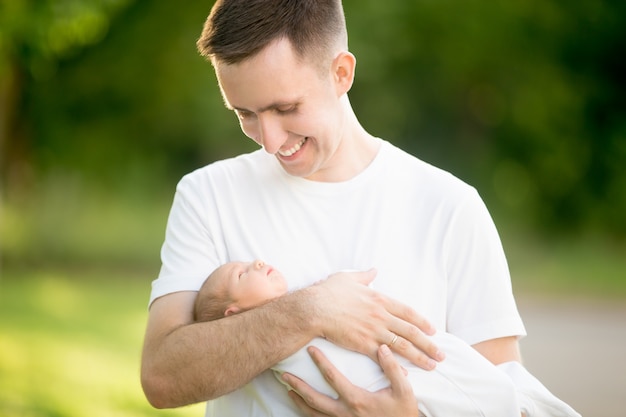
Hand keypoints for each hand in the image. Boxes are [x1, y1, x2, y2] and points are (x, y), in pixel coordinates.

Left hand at [284, 344, 419, 416]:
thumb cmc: (404, 413)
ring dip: (299, 402)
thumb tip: (381, 347)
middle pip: (314, 399)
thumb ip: (392, 368)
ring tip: (288, 389)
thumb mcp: (404, 391)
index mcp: (357, 400)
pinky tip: (302, 407)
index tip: (311, 350)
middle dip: (298, 385)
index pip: (332, 377)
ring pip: (313, 414)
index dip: (320, 362)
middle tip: (285, 374)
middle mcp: (345, 414)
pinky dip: (308, 415)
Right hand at [311, 270, 443, 369]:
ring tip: (432, 365)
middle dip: (428, 343)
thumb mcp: (348, 278)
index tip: (433, 330)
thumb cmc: (328, 292)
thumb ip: (364, 276)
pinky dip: (398, 367)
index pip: (407, 312)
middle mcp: (381, 315)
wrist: (314, 309)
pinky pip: (385, 358)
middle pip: (411, 331)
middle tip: (440, 353)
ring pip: (403, 346)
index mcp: (379, 299)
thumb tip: (373, 270)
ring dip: (419, 356)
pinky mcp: (363, 344)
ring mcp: (374, 331)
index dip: (422, 321)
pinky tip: (408, 374)